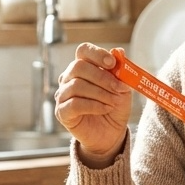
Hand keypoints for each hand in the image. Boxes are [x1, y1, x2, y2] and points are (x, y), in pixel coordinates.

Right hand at [55, 43, 131, 166]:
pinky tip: (104, 109)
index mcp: (83, 67)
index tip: (112, 63)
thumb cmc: (115, 107)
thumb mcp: (123, 88)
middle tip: (118, 88)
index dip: (97, 54)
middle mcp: (69, 78)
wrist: (111, 133)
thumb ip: (120, 70)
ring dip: (100, 93)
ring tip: (113, 102)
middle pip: (78, 66)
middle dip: (102, 77)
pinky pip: (74, 104)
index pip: (83, 50)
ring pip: (76, 85)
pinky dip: (93, 105)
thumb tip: (118, 51)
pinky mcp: (62, 112)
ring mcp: (63, 95)